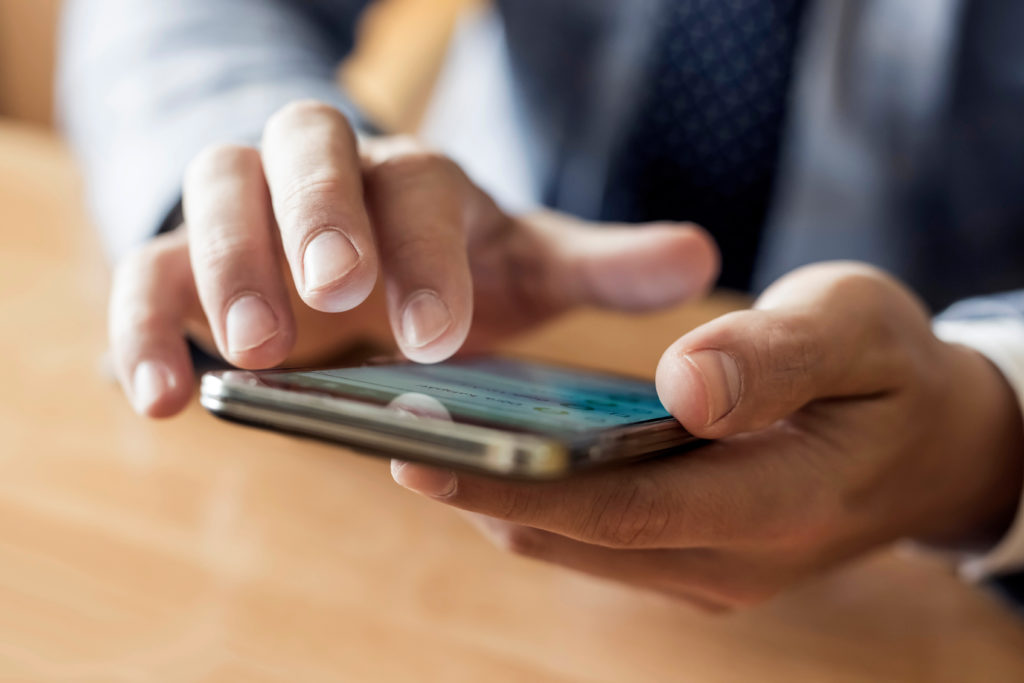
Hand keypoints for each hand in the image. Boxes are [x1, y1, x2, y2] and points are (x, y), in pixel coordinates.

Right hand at [109, 100, 717, 416]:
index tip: (433, 336)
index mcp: (415, 178)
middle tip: (334, 300)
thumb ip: (596, 264)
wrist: (347, 268)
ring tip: (251, 355)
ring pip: (215, 192)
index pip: (418, 187)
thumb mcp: (520, 268)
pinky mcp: (180, 263)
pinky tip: (162, 397)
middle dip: (318, 220)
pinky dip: (144, 327)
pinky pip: (145, 273)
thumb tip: (699, 256)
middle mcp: (325, 174)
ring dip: (226, 263)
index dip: (425, 252)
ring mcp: (245, 210)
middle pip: (304, 151)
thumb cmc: (442, 269)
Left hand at [392, 263, 1023, 609]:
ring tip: (421, 432)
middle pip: (575, 537)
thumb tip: (684, 386)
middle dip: (478, 487)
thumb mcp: (857, 330)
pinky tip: (494, 443)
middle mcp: (730, 561)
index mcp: (777, 503)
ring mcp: (706, 570)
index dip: (516, 482)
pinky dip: (535, 497)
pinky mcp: (687, 558)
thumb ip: (775, 355)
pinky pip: (590, 537)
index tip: (419, 444)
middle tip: (388, 428)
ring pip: (571, 545)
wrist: (932, 445)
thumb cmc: (895, 372)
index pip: (622, 509)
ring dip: (497, 494)